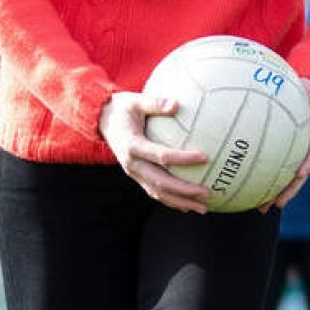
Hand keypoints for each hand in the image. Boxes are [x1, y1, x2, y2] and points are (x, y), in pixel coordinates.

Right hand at [99, 92, 210, 213]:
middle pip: (161, 182)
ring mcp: (134, 173)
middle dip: (184, 191)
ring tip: (203, 208)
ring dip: (181, 202)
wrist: (102, 121)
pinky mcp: (136, 176)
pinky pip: (154, 191)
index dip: (183, 158)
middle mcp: (132, 164)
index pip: (162, 156)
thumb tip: (176, 104)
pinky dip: (171, 201)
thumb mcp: (135, 101)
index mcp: (133, 146)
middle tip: (207, 193)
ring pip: (158, 192)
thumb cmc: (122, 108)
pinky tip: (188, 206)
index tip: (205, 157)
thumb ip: (155, 103)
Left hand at [259, 78, 309, 212]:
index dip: (307, 166)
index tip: (300, 175)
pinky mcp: (275, 153)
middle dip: (289, 191)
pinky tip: (244, 190)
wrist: (291, 91)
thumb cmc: (301, 90)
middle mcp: (302, 149)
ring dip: (274, 194)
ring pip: (283, 178)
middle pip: (297, 176)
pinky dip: (259, 179)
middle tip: (277, 204)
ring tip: (261, 208)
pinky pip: (268, 168)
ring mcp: (290, 154)